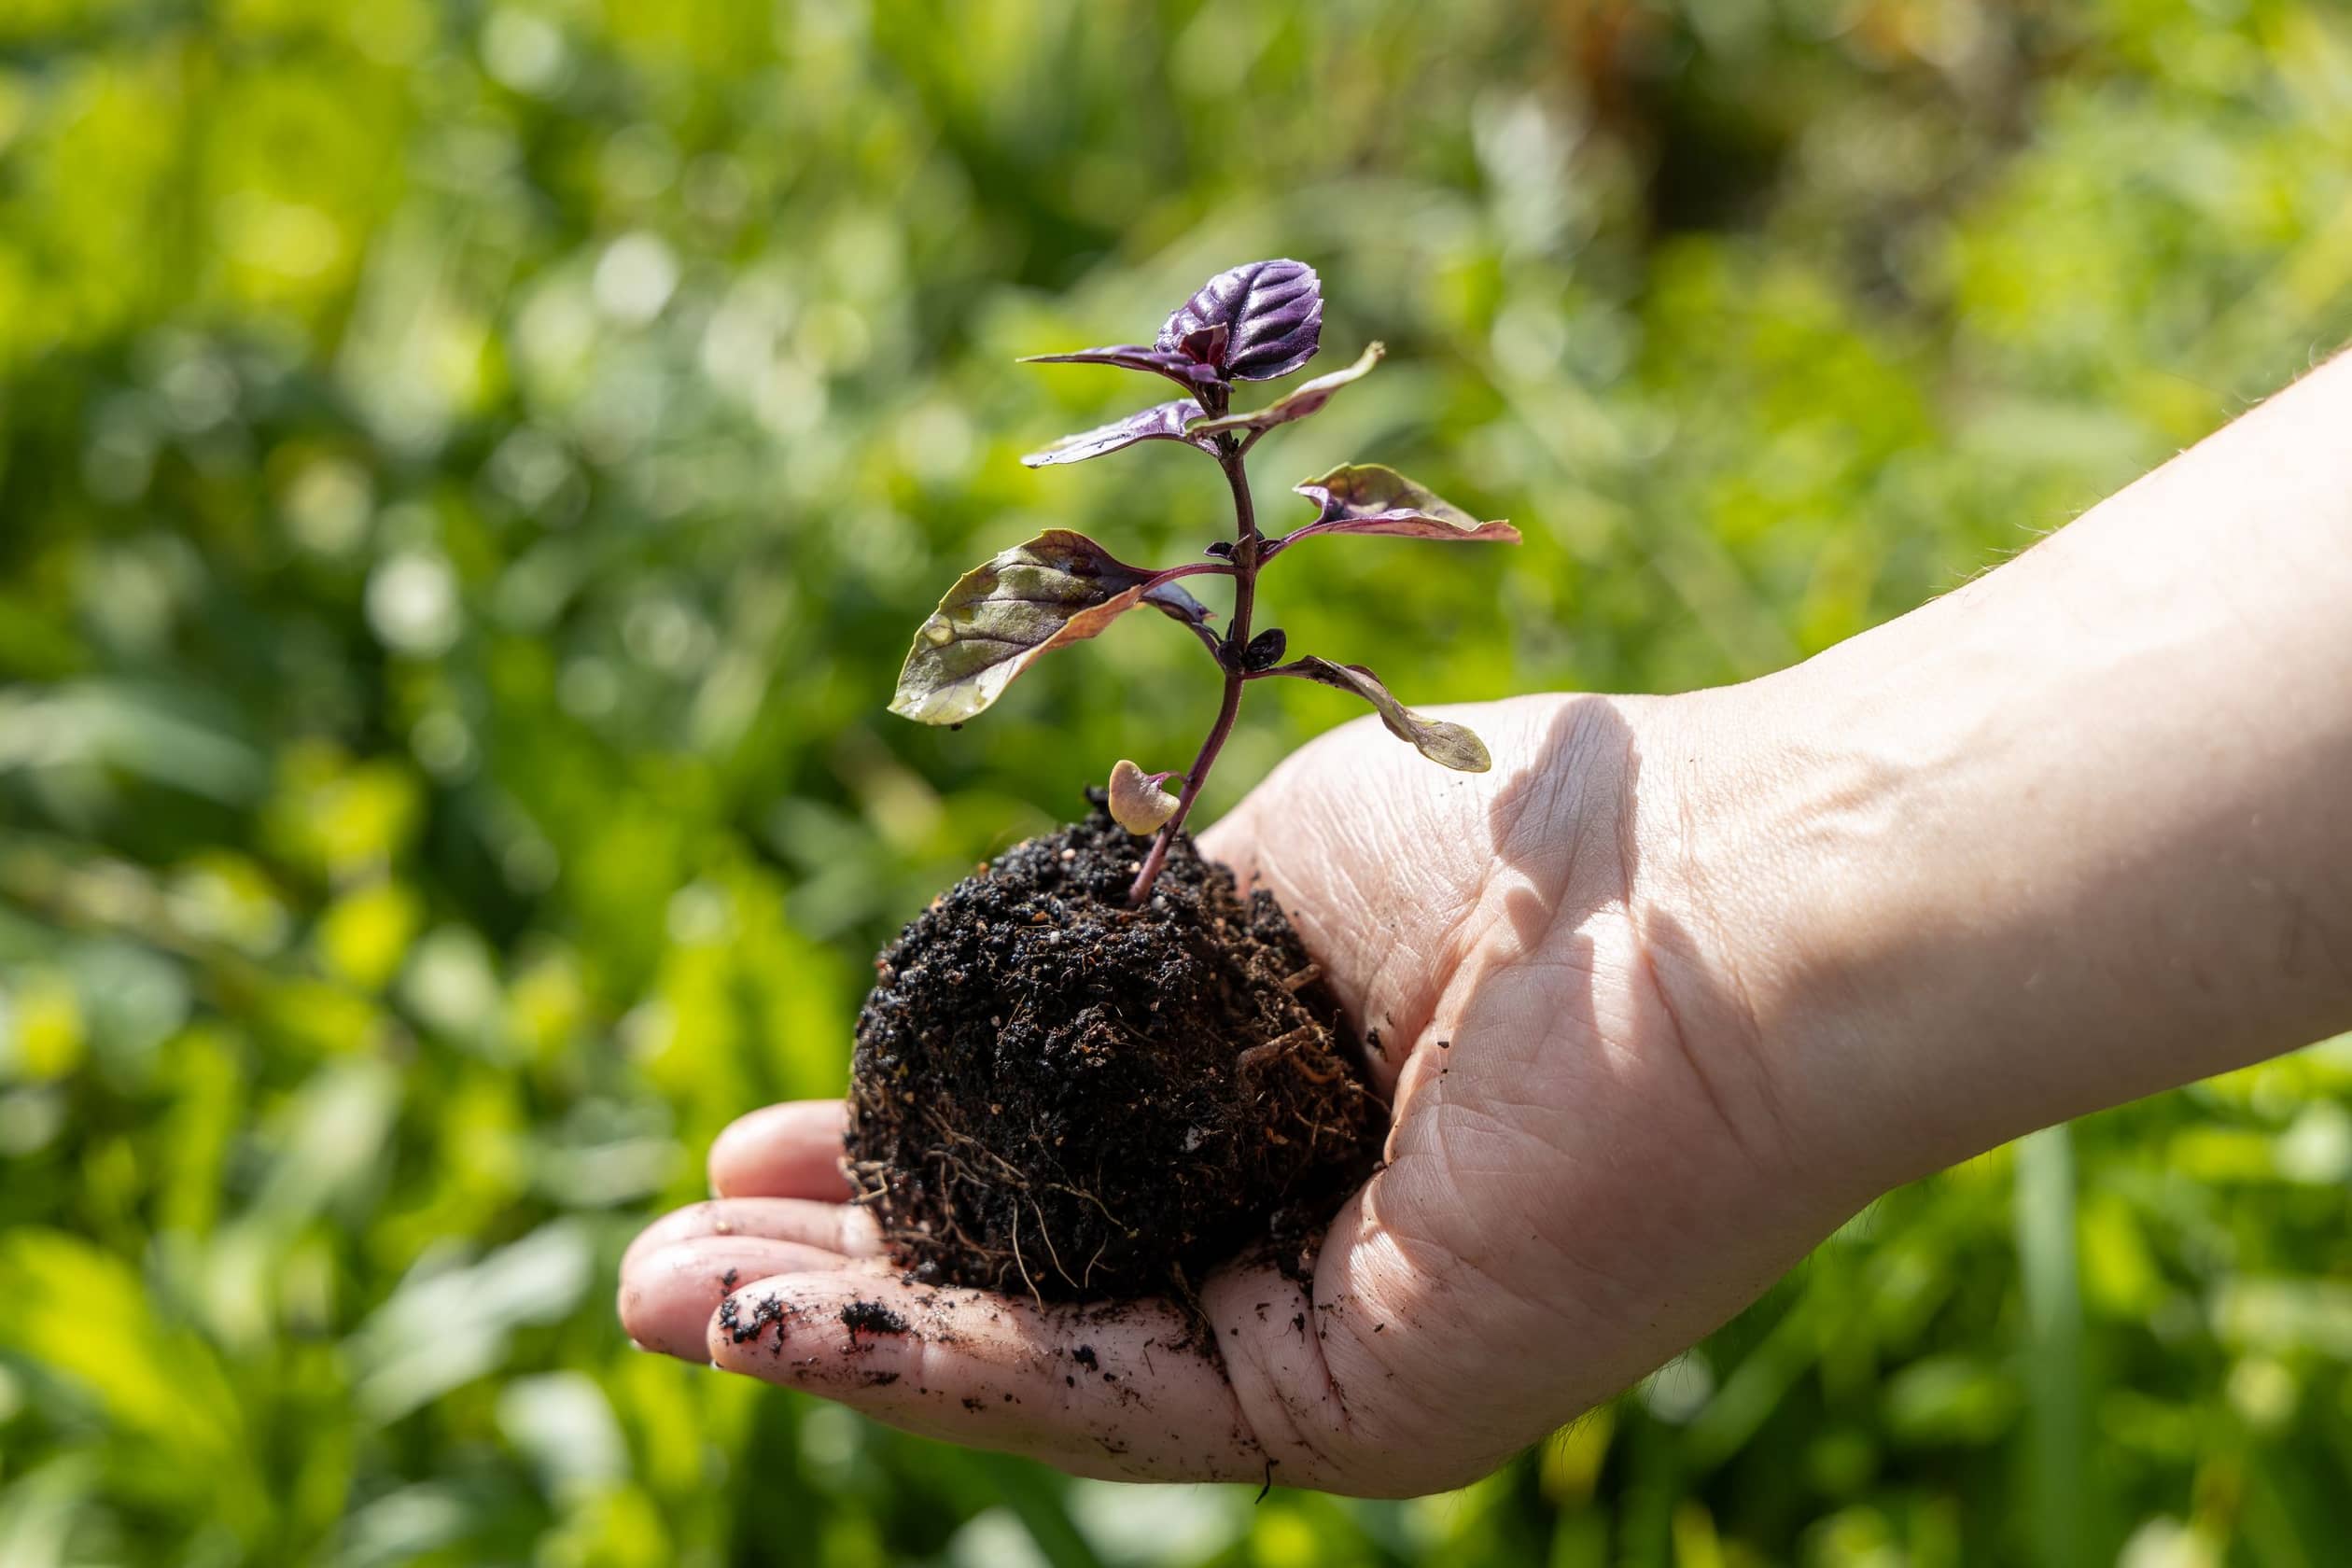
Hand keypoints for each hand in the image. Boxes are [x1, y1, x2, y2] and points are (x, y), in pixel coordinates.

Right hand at [618, 692, 1857, 1495]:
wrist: (1723, 885)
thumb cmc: (1515, 845)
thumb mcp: (1250, 901)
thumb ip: (1121, 980)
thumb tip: (977, 1008)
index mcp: (1295, 1143)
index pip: (1063, 1191)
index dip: (905, 1176)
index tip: (768, 1138)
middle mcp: (1314, 1268)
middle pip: (1031, 1303)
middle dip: (841, 1283)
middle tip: (665, 1265)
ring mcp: (1339, 1352)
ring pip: (1043, 1370)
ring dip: (845, 1340)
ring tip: (666, 1302)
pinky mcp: (1367, 1405)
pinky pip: (1108, 1397)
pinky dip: (935, 1360)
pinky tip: (792, 1319)